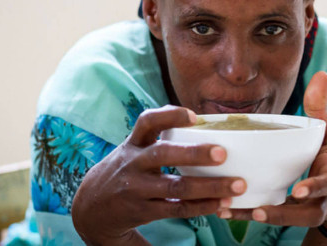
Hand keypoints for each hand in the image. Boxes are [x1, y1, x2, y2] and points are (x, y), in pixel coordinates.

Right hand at [72, 105, 245, 245]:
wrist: (90, 208)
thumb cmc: (126, 170)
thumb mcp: (133, 150)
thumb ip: (160, 139)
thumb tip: (204, 123)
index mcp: (134, 144)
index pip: (147, 122)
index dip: (170, 115)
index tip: (194, 116)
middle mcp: (134, 163)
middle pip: (163, 154)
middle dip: (194, 153)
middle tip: (222, 153)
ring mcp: (137, 189)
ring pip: (175, 186)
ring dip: (209, 187)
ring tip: (236, 186)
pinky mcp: (144, 210)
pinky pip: (176, 208)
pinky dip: (201, 206)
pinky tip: (221, 204)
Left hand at [225, 72, 326, 242]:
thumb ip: (322, 107)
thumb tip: (321, 73)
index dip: (314, 189)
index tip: (298, 191)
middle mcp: (325, 198)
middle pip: (309, 214)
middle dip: (283, 215)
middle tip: (258, 212)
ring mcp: (312, 211)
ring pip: (293, 222)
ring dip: (263, 218)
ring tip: (234, 212)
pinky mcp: (296, 216)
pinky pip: (277, 221)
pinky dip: (252, 217)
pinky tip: (227, 211)